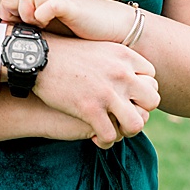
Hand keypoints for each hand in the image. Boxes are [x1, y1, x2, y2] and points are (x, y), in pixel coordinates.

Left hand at [19, 0, 132, 43]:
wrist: (112, 24)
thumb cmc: (77, 22)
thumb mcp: (46, 17)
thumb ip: (24, 14)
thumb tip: (1, 20)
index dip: (8, 8)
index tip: (22, 20)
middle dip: (16, 13)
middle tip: (33, 23)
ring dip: (27, 16)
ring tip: (42, 23)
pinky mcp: (69, 4)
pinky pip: (43, 8)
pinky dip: (41, 19)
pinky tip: (49, 23)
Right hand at [31, 34, 158, 148]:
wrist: (37, 58)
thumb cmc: (64, 55)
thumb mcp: (98, 48)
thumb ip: (118, 61)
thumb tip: (131, 74)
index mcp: (125, 55)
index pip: (152, 78)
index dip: (143, 90)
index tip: (130, 96)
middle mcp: (122, 73)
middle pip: (152, 100)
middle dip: (142, 111)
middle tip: (125, 114)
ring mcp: (107, 93)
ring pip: (136, 124)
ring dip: (128, 131)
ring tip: (115, 129)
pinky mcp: (90, 110)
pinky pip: (111, 136)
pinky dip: (106, 141)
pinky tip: (96, 137)